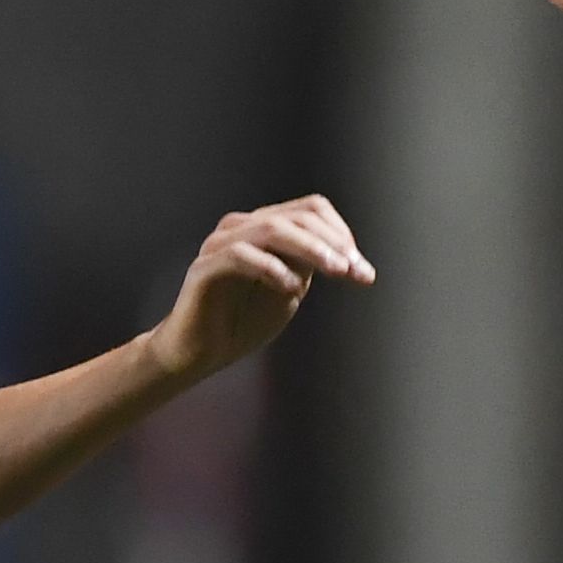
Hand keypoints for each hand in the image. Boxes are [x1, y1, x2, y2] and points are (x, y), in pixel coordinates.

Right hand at [151, 197, 375, 383]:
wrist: (201, 352)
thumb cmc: (244, 320)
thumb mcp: (290, 288)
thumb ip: (311, 267)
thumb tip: (350, 258)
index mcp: (264, 227)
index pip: (310, 210)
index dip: (340, 234)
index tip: (361, 269)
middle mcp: (241, 227)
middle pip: (295, 217)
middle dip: (332, 244)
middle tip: (354, 271)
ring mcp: (220, 244)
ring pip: (271, 229)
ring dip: (310, 248)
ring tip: (336, 271)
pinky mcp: (204, 268)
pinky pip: (240, 255)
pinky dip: (271, 268)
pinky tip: (291, 287)